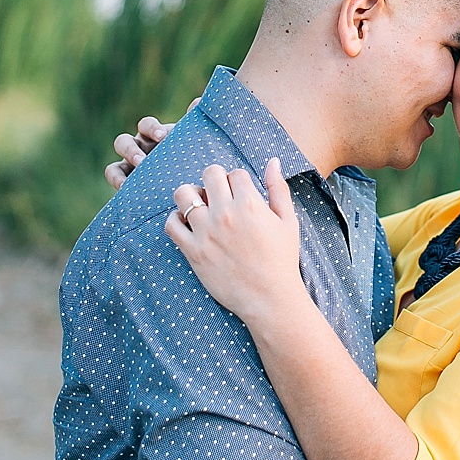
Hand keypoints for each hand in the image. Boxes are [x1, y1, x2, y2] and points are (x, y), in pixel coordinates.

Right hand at [104, 98, 197, 188]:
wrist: (196, 187)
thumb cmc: (197, 161)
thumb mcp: (199, 143)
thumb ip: (199, 124)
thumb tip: (199, 101)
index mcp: (154, 136)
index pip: (146, 125)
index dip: (151, 129)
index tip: (162, 136)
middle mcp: (139, 150)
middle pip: (124, 142)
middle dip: (131, 150)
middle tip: (142, 160)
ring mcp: (130, 169)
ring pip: (114, 164)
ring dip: (119, 173)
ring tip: (130, 181)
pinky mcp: (128, 185)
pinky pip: (115, 180)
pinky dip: (116, 182)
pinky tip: (125, 189)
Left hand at [163, 158, 306, 323]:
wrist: (270, 299)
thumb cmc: (282, 260)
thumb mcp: (288, 222)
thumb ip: (278, 189)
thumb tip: (272, 161)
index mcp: (250, 204)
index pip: (234, 173)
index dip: (237, 182)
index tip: (239, 195)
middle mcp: (225, 214)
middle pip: (208, 174)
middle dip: (214, 180)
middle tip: (218, 196)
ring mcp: (206, 232)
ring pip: (183, 193)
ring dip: (191, 195)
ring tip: (200, 207)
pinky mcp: (192, 251)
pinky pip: (171, 224)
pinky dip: (175, 220)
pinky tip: (188, 225)